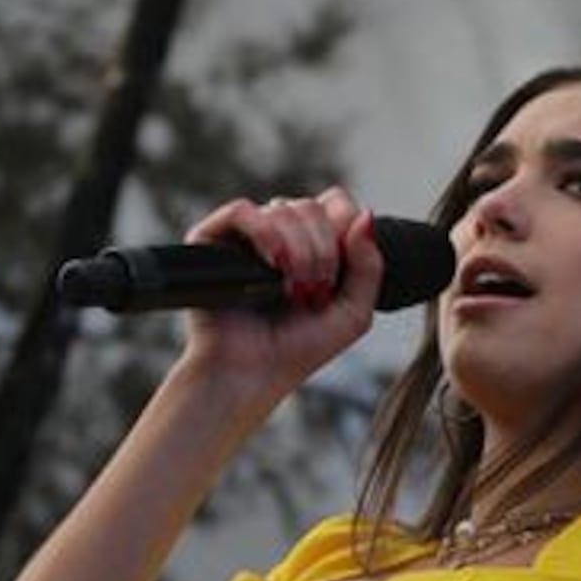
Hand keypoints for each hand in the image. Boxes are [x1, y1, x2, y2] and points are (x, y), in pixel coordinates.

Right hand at [175, 186, 382, 400]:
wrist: (249, 377)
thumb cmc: (296, 350)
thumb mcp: (352, 314)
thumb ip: (369, 266)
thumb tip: (365, 214)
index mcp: (309, 246)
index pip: (334, 204)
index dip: (344, 226)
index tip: (340, 269)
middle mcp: (277, 236)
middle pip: (311, 206)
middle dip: (323, 250)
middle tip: (316, 291)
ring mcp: (245, 238)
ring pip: (282, 208)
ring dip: (299, 249)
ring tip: (292, 290)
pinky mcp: (211, 242)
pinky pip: (240, 211)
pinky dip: (263, 231)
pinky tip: (272, 263)